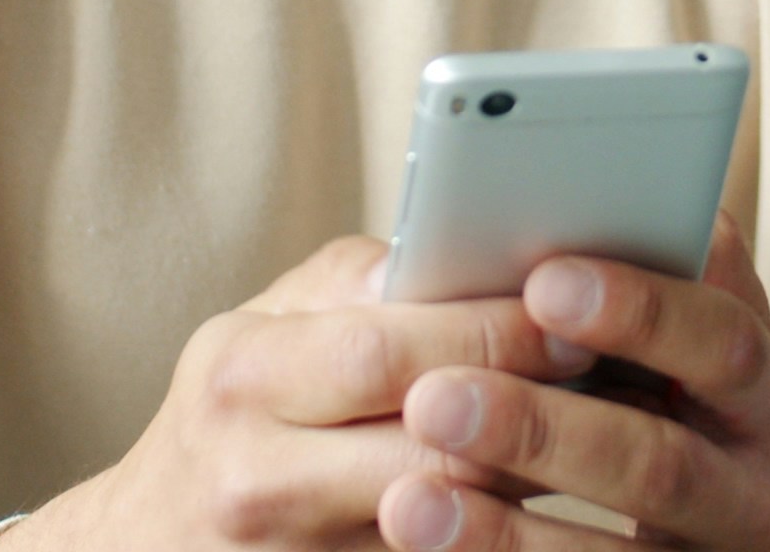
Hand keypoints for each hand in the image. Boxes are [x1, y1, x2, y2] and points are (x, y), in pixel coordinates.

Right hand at [10, 236, 586, 550]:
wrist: (146, 550)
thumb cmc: (228, 414)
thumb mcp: (259, 329)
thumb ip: (356, 283)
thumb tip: (465, 247)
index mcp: (243, 377)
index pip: (388, 349)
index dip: (495, 329)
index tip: (578, 304)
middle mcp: (259, 479)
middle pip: (438, 448)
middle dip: (541, 405)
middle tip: (624, 367)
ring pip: (456, 523)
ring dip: (543, 477)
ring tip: (615, 426)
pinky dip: (507, 533)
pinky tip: (557, 496)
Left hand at [376, 216, 769, 551]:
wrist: (743, 541)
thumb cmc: (676, 410)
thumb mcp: (679, 354)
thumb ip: (618, 299)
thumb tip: (477, 250)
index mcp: (755, 386)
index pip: (721, 338)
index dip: (642, 309)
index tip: (543, 282)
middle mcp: (755, 481)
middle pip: (662, 459)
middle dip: (547, 429)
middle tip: (433, 400)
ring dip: (509, 529)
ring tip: (408, 501)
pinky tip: (431, 539)